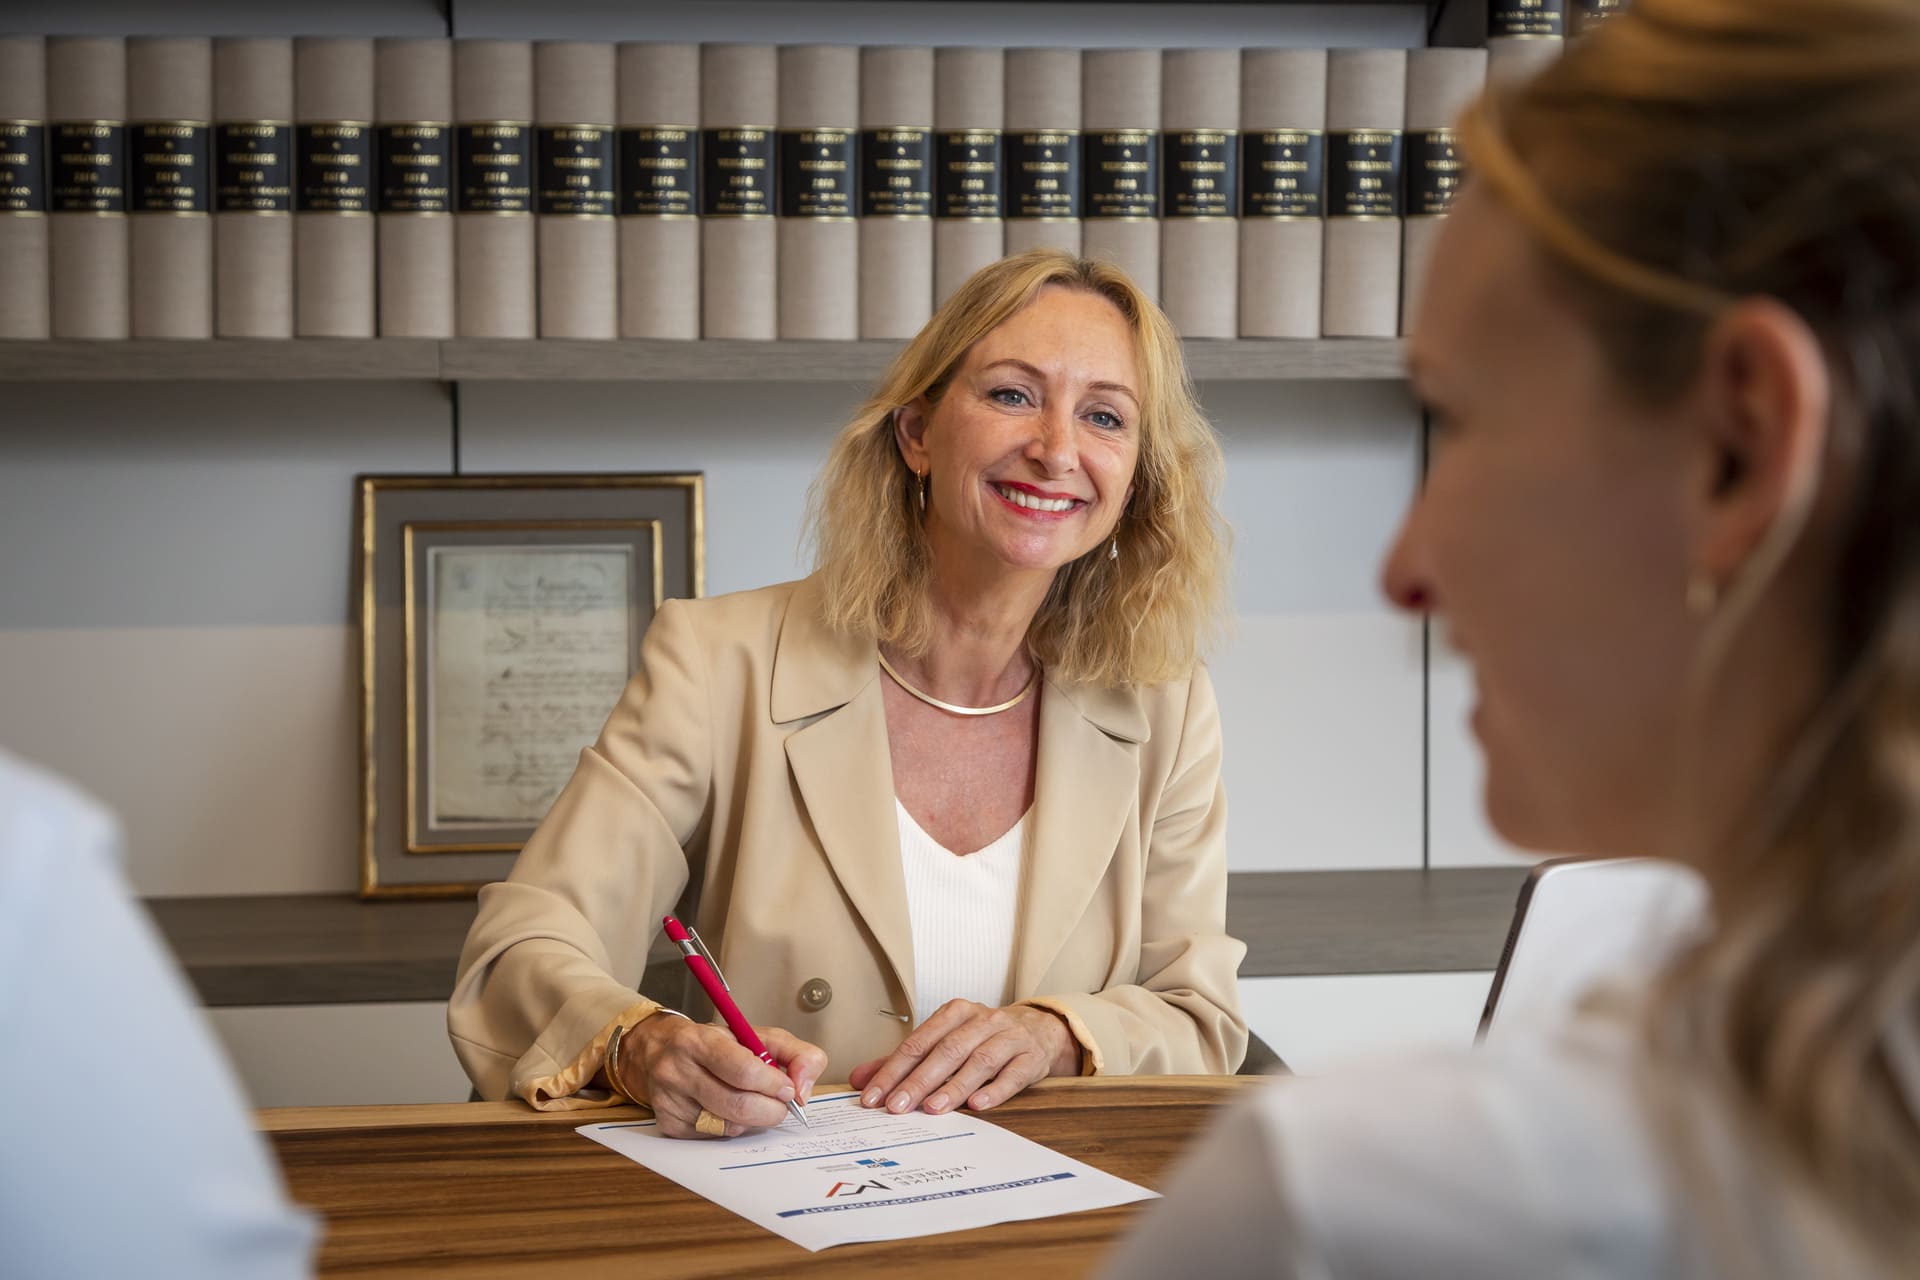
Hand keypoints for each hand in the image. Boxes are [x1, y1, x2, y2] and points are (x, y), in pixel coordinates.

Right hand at [616, 1014, 827, 1139]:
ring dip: (752, 1120)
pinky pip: (715, 1138)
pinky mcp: (669, 1125)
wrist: (658, 1050)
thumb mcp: (755, 1034)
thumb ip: (794, 1053)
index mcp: (700, 1041)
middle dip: (771, 1110)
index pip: (744, 1071)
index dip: (773, 1085)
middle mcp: (678, 1071)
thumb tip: (802, 1089)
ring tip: (751, 1101)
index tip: (787, 1089)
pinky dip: (732, 1128)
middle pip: (738, 1106)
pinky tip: (727, 1110)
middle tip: (779, 1105)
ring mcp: (670, 1101)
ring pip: (729, 1126)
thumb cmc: (713, 1043)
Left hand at [848, 999, 1078, 1115]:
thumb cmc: (982, 1038)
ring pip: (979, 1061)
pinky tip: (977, 1106)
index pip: (917, 1042)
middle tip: (897, 1107)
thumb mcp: (943, 1039)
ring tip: (933, 1108)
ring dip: (954, 1086)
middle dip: (919, 1080)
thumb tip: (860, 1078)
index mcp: (955, 1012)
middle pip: (946, 1051)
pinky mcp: (1030, 1058)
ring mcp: (1009, 1038)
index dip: (893, 1070)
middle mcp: (982, 1020)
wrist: (1038, 1029)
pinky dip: (995, 1091)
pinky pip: (1013, 1075)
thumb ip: (903, 1060)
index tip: (873, 1096)